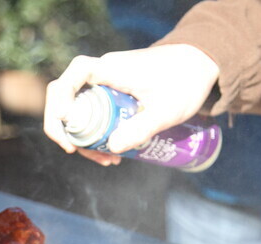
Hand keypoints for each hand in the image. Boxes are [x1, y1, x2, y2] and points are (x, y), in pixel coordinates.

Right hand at [44, 44, 219, 158]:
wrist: (199, 66)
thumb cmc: (185, 81)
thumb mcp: (166, 110)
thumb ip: (141, 128)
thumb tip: (112, 147)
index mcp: (109, 69)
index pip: (72, 77)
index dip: (60, 101)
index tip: (68, 126)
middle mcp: (102, 74)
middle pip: (68, 100)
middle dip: (69, 131)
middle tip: (85, 154)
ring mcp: (105, 84)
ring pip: (79, 111)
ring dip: (84, 138)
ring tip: (108, 160)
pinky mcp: (112, 95)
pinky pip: (94, 114)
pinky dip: (97, 134)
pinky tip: (112, 153)